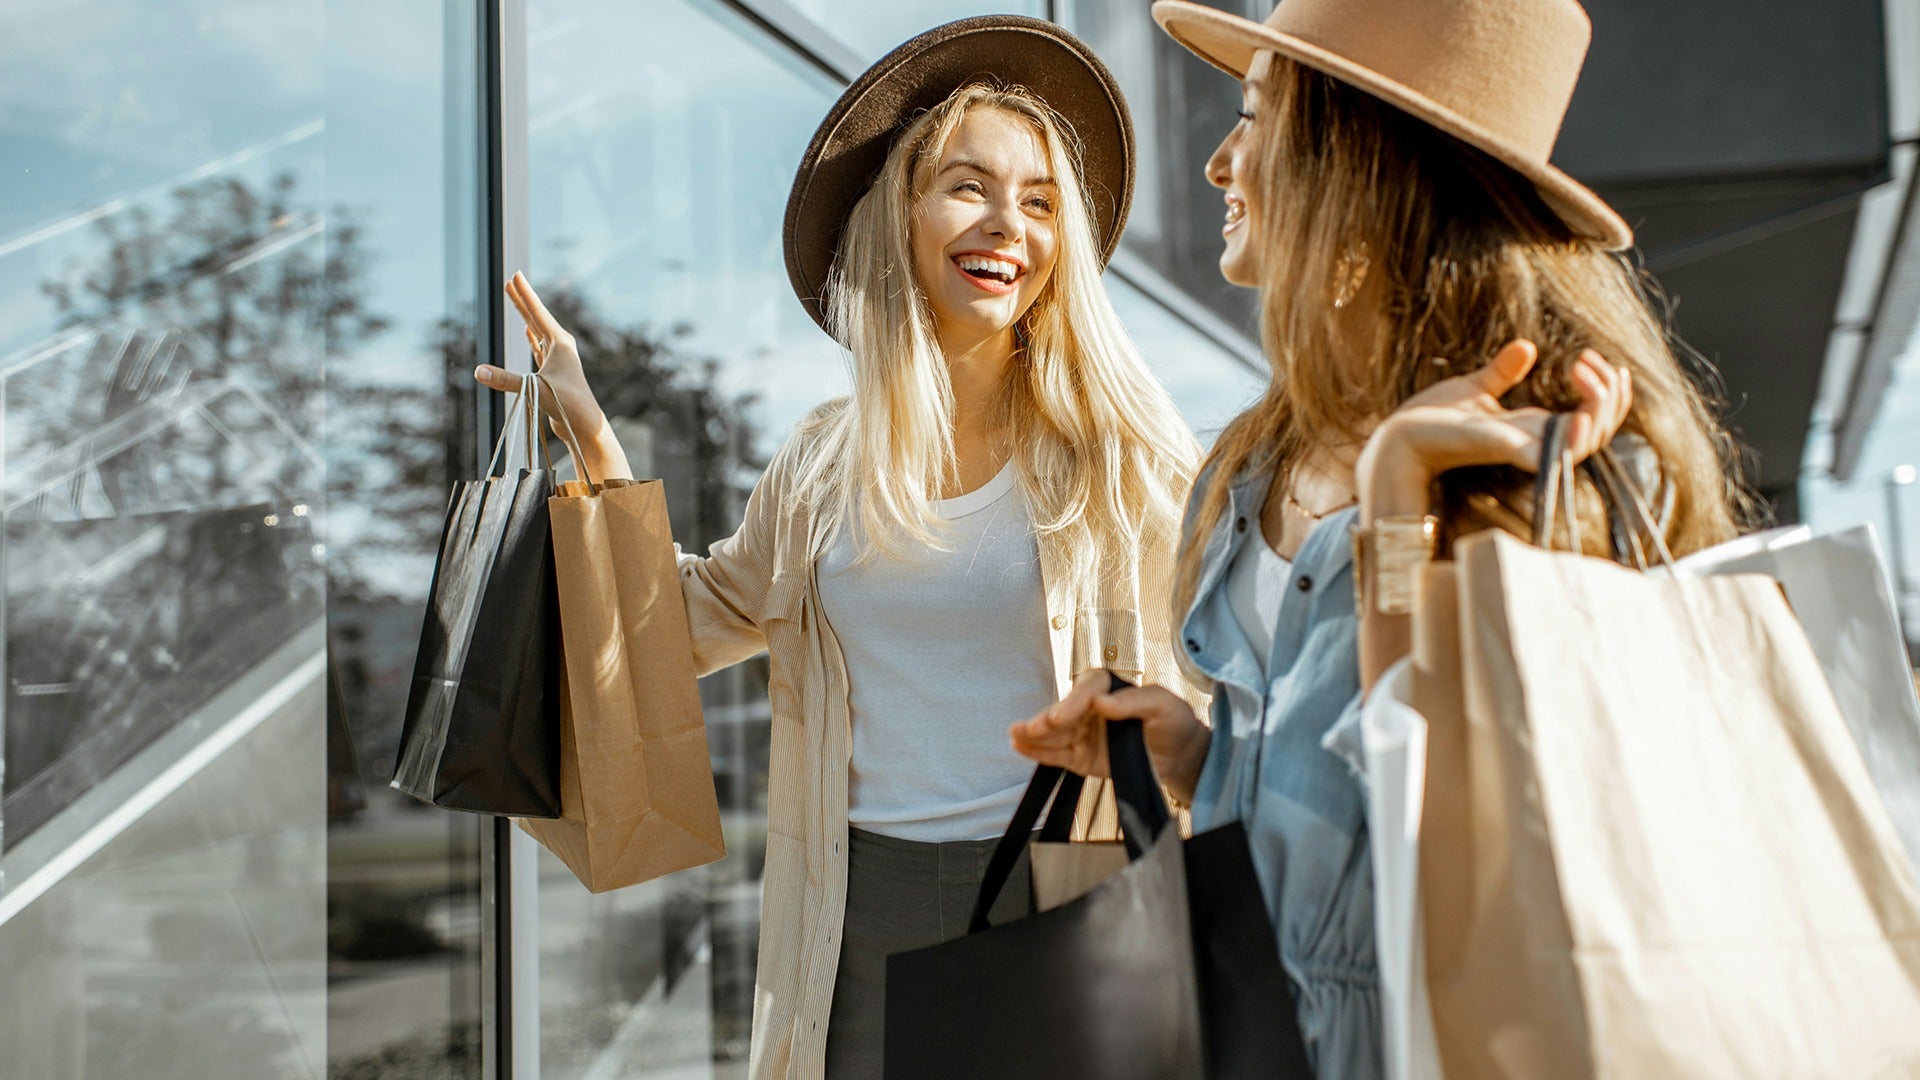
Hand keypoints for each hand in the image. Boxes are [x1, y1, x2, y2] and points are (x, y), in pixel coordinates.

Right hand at [475, 272, 605, 438]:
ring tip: (516, 301)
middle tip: (511, 281)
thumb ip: (505, 380)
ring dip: (525, 316)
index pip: (537, 313)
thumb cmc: (566, 405)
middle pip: (536, 318)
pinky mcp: (554, 372)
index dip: (524, 294)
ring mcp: (559, 360)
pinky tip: (528, 331)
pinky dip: (533, 338)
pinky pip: (540, 348)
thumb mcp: (533, 389)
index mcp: (560, 343)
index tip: (515, 275)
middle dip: (522, 300)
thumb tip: (477, 372)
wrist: (585, 425)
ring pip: (538, 332)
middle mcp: (561, 348)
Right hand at [1009, 669, 1210, 802]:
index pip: (1087, 690)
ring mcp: (1085, 733)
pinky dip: (1039, 752)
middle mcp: (1092, 709)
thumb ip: (1138, 700)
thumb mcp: (1166, 705)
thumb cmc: (1174, 723)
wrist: (1180, 755)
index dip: (1072, 702)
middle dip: (1046, 720)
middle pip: (1064, 711)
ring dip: (1034, 734)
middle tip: (1032, 728)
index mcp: (1110, 689)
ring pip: (1056, 733)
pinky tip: (1020, 746)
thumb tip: (1103, 702)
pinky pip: (1057, 754)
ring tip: (1016, 735)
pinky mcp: (1082, 757)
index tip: (1062, 716)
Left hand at [1356, 339, 1630, 517]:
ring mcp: (1526, 449)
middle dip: (1610, 394)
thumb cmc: (1433, 419)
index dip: (1610, 394)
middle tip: (1587, 358)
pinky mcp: (1509, 451)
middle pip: (1601, 429)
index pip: (1594, 419)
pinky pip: (1557, 456)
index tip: (1600, 359)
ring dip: (1601, 407)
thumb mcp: (1475, 387)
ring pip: (1589, 442)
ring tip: (1583, 369)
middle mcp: (1536, 441)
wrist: (1398, 436)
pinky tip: (1582, 415)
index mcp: (1534, 427)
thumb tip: (1526, 346)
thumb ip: (1503, 371)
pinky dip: (1577, 438)